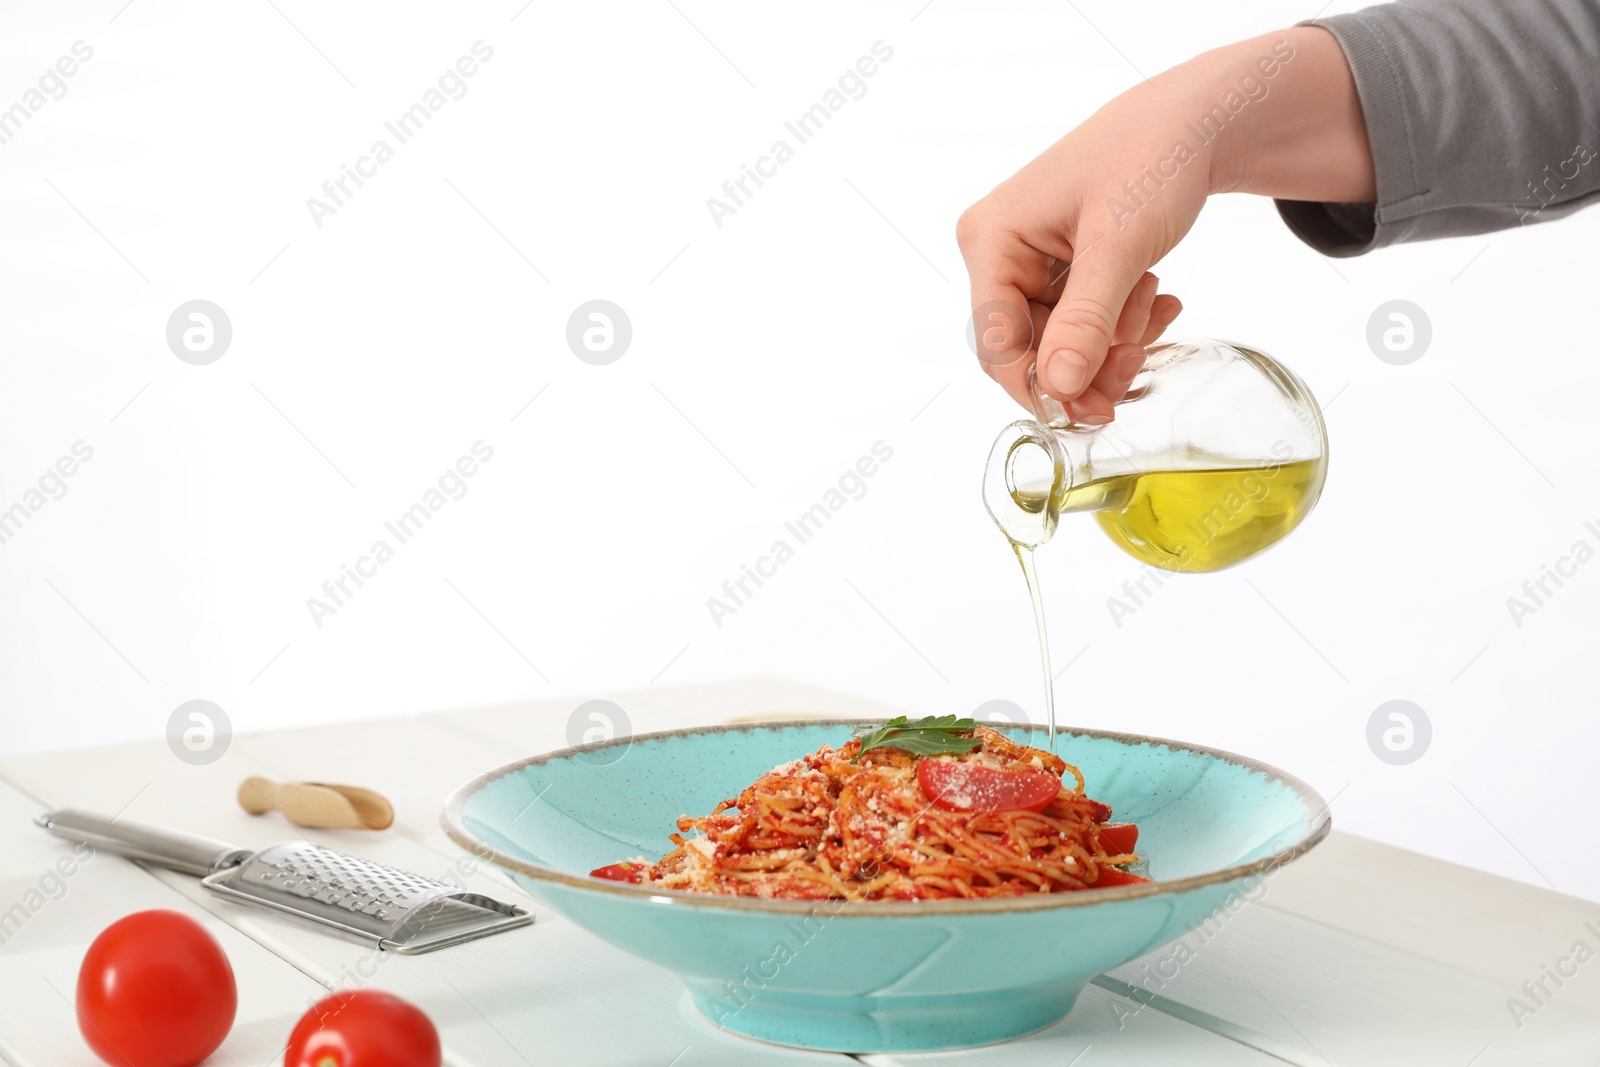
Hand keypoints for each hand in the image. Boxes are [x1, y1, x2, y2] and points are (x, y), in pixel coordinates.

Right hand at [957, 27, 1373, 419]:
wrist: (1193, 122)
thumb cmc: (1149, 158)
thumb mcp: (1118, 245)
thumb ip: (1086, 322)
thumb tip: (1060, 390)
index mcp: (991, 240)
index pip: (997, 342)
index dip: (1042, 386)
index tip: (1094, 413)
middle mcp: (999, 254)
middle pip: (1030, 350)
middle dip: (1090, 361)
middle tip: (1141, 358)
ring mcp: (1029, 264)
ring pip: (1062, 344)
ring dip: (1115, 339)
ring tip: (1156, 299)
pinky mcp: (1061, 271)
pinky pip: (1083, 325)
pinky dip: (1123, 325)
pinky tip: (1158, 300)